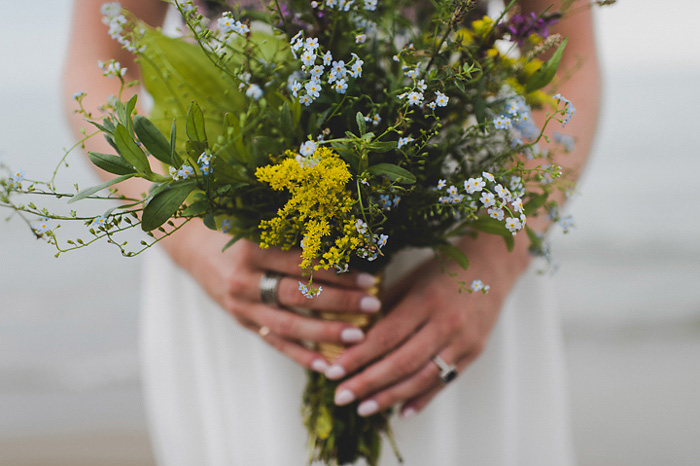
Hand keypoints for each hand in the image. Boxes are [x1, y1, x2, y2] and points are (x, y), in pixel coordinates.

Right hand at [160, 220, 382, 371]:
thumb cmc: (232, 228)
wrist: (190, 245)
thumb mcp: (257, 223)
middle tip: (372, 306)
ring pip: (289, 324)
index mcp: (252, 250)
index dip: (337, 272)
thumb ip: (292, 234)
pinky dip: (301, 355)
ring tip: (358, 335)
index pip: (303, 265)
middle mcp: (245, 280)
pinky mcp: (243, 321)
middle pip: (300, 296)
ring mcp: (242, 305)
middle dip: (340, 303)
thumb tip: (343, 241)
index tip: (368, 278)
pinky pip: (275, 342)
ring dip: (326, 332)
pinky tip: (326, 364)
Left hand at [324, 234, 529, 417]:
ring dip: (391, 396)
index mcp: (425, 300)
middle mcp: (445, 323)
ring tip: (364, 408)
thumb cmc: (445, 269)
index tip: (333, 372)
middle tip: (341, 396)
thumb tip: (354, 334)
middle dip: (368, 383)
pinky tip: (402, 412)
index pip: (385, 336)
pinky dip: (423, 398)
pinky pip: (445, 380)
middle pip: (402, 362)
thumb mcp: (411, 279)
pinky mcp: (474, 352)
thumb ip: (385, 305)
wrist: (493, 265)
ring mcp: (463, 341)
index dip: (357, 356)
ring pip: (422, 377)